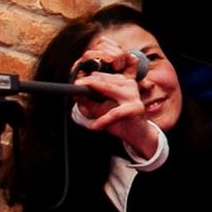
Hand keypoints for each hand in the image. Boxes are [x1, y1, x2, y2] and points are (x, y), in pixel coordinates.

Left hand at [71, 40, 158, 155]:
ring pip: (110, 91)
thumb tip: (75, 93)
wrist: (136, 134)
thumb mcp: (100, 109)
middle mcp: (129, 85)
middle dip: (89, 83)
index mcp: (122, 82)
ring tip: (81, 100)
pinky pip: (115, 113)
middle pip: (106, 82)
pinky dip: (103, 120)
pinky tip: (95, 125)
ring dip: (95, 97)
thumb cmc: (120, 120)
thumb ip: (88, 101)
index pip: (103, 77)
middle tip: (76, 86)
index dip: (89, 78)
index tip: (76, 82)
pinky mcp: (135, 108)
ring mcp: (133, 95)